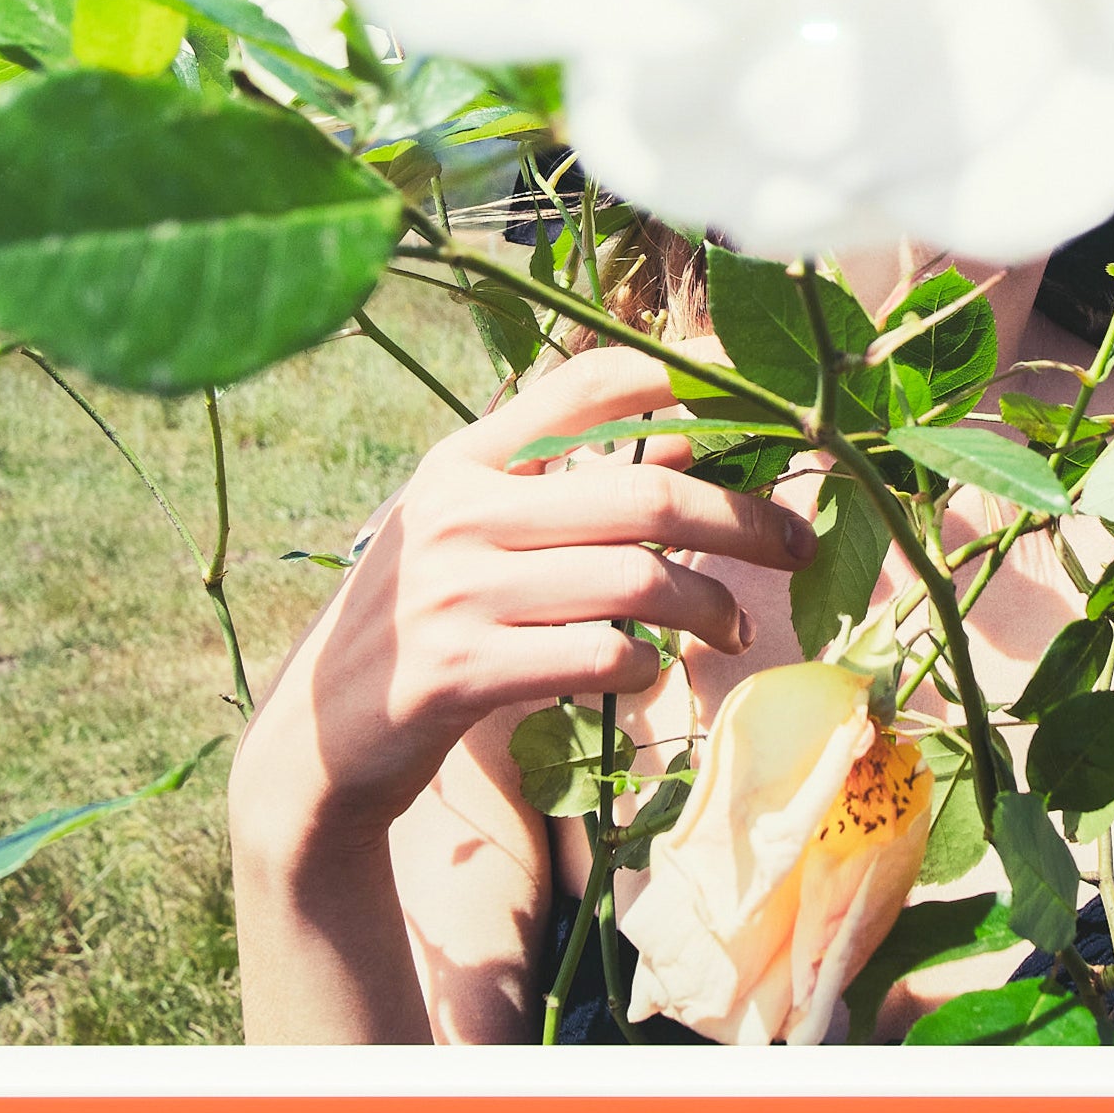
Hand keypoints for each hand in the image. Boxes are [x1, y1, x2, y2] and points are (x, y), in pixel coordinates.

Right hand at [230, 345, 817, 853]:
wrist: (317, 740)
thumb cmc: (425, 621)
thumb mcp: (479, 532)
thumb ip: (572, 482)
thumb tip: (690, 433)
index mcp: (464, 458)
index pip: (590, 385)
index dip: (688, 373)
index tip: (763, 382)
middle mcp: (458, 510)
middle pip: (644, 494)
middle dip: (742, 519)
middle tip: (796, 544)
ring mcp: (454, 590)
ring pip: (634, 579)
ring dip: (708, 606)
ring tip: (735, 628)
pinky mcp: (459, 672)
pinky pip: (597, 655)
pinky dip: (644, 666)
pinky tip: (646, 674)